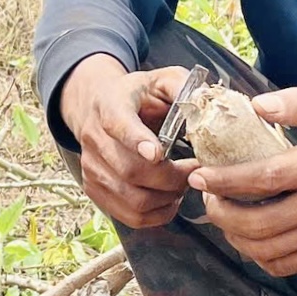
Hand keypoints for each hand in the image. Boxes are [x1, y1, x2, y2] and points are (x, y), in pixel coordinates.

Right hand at [57, 54, 194, 228]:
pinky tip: (169, 200)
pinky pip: (128, 215)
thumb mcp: (162, 79)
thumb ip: (184, 87)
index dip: (137, 141)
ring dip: (166, 199)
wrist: (97, 105)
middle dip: (170, 178)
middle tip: (194, 171)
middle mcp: (94, 137)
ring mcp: (91, 166)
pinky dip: (156, 215)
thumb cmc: (139, 95)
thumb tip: (205, 105)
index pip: (118, 125)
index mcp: (110, 105)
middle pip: (130, 170)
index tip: (158, 154)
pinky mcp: (94, 188)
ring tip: (182, 186)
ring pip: (131, 198)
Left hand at [190, 89, 296, 276]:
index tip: (199, 175)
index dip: (224, 181)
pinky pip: (285, 265)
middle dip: (221, 213)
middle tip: (206, 198)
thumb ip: (296, 101)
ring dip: (234, 236)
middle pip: (259, 223)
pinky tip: (248, 235)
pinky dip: (258, 255)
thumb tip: (256, 106)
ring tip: (223, 215)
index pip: (264, 179)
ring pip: (267, 250)